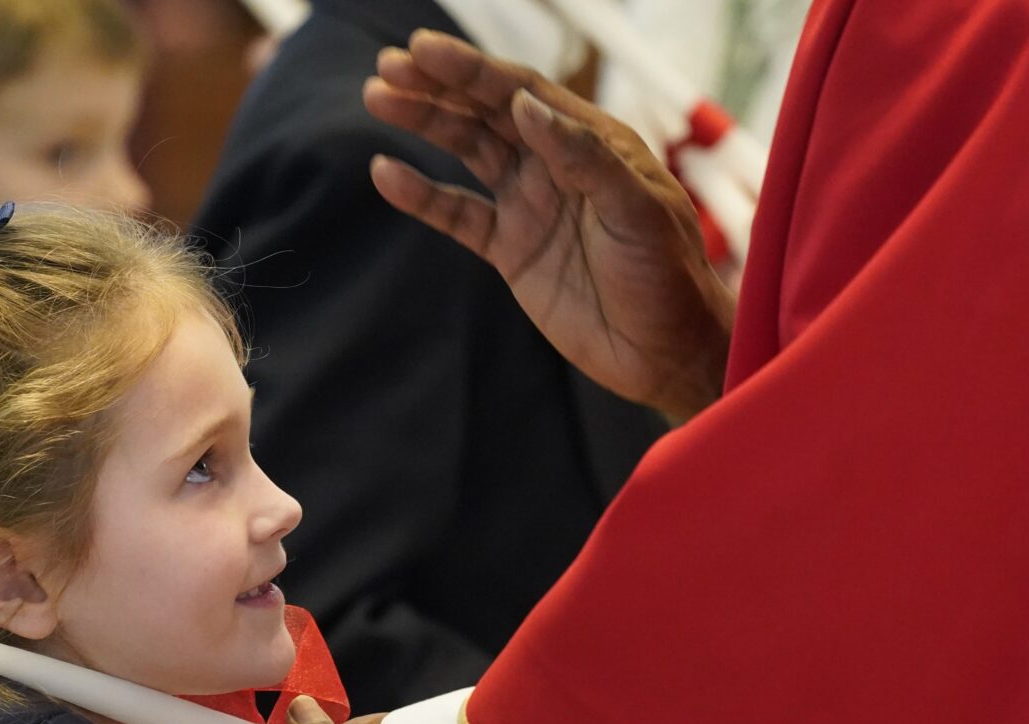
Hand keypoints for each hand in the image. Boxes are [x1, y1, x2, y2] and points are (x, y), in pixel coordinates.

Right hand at [363, 30, 736, 421]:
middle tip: (388, 66)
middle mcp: (555, 163)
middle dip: (437, 86)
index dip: (472, 70)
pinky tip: (386, 173)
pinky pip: (457, 214)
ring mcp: (529, 204)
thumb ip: (584, 157)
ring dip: (423, 123)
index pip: (523, 92)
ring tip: (377, 97)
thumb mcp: (637, 210)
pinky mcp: (510, 248)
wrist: (664, 350)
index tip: (425, 50)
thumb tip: (524, 107)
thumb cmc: (668, 275)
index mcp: (592, 142)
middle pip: (486, 112)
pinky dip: (421, 195)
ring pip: (466, 150)